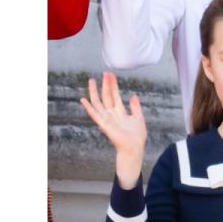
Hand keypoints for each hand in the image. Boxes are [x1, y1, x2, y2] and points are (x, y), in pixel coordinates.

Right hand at [80, 72, 146, 187]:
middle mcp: (111, 114)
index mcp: (119, 112)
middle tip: (105, 73)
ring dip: (94, 92)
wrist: (134, 148)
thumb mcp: (138, 118)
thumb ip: (135, 107)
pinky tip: (83, 100)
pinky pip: (95, 115)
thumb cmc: (136, 136)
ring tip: (91, 81)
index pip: (114, 95)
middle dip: (105, 84)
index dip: (112, 85)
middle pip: (106, 96)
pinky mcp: (104, 125)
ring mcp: (107, 119)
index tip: (111, 74)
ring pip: (98, 103)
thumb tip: (133, 96)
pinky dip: (89, 108)